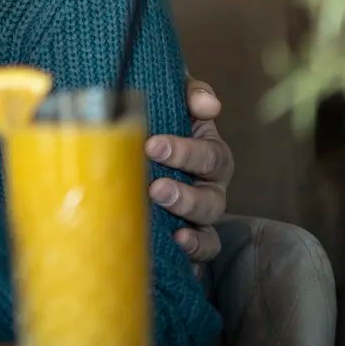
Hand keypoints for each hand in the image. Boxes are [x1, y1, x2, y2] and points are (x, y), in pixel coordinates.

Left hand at [147, 78, 232, 262]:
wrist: (134, 150)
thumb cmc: (156, 122)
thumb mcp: (171, 99)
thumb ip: (190, 93)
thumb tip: (207, 104)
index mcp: (207, 153)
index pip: (209, 154)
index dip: (185, 151)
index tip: (152, 146)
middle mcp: (208, 185)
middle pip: (211, 196)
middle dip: (184, 193)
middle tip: (155, 187)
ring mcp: (200, 215)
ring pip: (208, 224)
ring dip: (185, 218)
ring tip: (159, 213)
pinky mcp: (189, 237)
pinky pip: (202, 252)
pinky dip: (195, 252)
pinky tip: (176, 246)